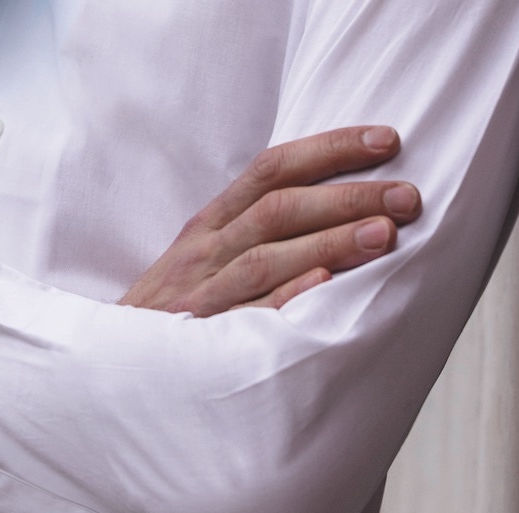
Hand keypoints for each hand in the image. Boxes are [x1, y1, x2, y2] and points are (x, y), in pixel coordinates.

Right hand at [119, 126, 421, 315]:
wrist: (112, 364)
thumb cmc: (172, 310)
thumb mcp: (200, 257)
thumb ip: (249, 229)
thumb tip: (333, 203)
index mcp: (209, 225)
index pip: (272, 170)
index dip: (330, 149)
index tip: (387, 142)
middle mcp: (205, 252)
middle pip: (278, 209)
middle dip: (346, 197)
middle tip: (406, 198)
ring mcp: (202, 296)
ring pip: (266, 258)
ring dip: (327, 242)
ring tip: (383, 235)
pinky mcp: (201, 342)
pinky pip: (247, 317)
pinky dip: (283, 298)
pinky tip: (322, 284)